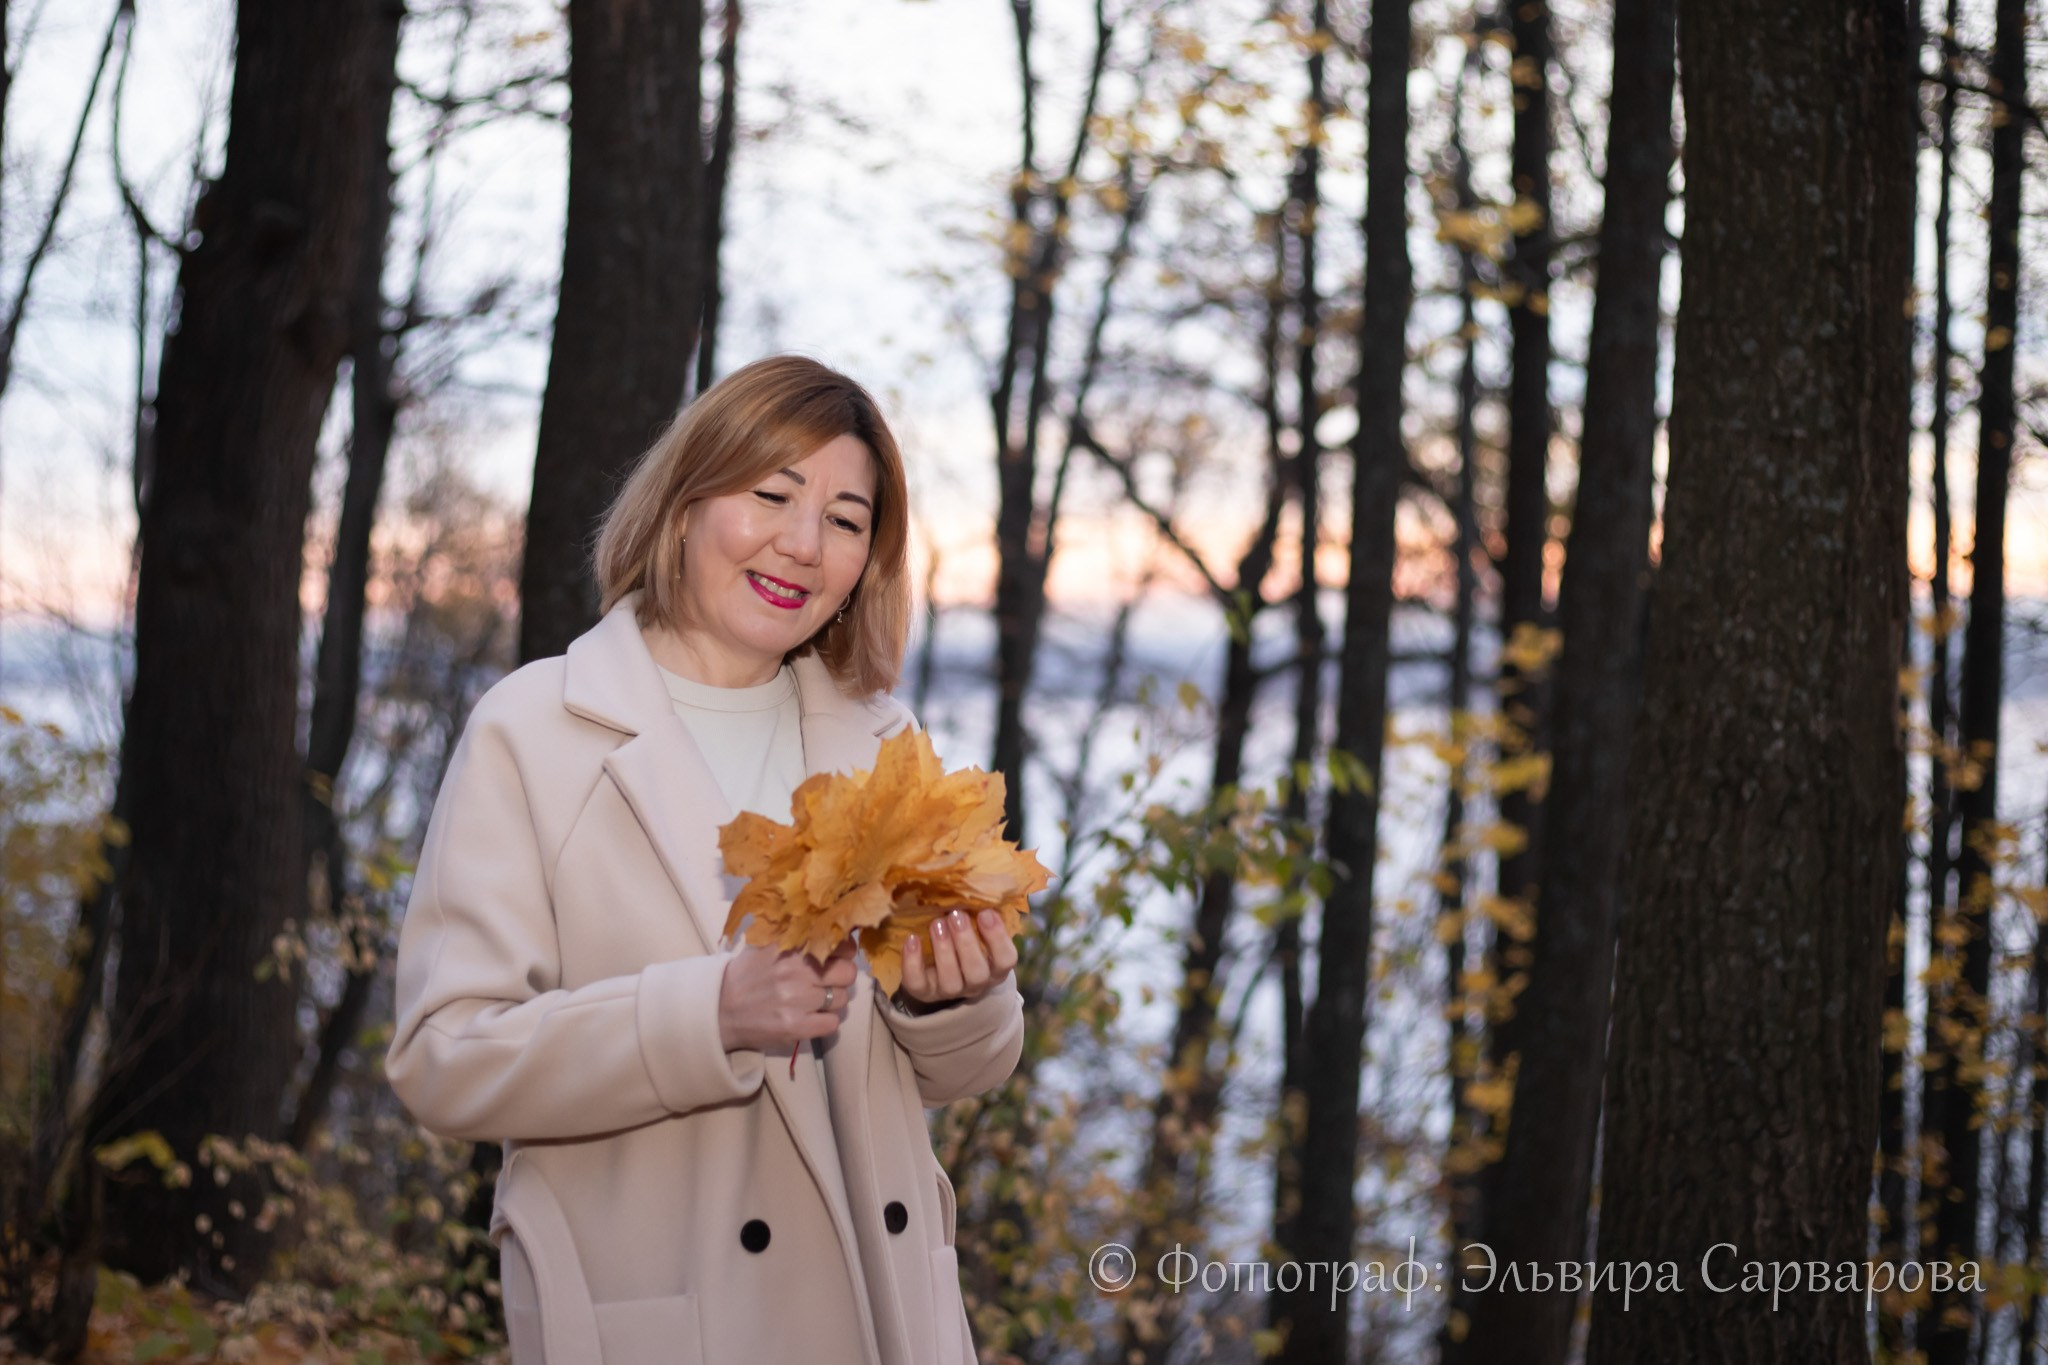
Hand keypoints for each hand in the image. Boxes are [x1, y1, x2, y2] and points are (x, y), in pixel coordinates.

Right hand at [718, 940, 856, 1053]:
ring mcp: (798, 1000)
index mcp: (791, 947)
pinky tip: (811, 1017)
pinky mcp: (796, 1027)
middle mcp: (797, 971)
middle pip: (847, 973)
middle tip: (828, 981)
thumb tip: (831, 926)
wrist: (719, 1009)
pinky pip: (832, 1024)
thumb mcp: (767, 945)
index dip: (843, 952)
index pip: (841, 944)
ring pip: (842, 999)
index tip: (837, 956)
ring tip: (814, 1000)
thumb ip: (797, 935)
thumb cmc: (746, 974)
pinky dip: (825, 1022)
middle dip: (841, 977)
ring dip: (832, 1001)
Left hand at [899, 909, 1017, 1006]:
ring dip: (943, 950)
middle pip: (977, 973)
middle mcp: (975, 983)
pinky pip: (918, 983)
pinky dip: (913, 962)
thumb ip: (980, 915)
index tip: (986, 912)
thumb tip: (981, 885)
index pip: (1006, 959)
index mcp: (994, 968)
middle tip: (956, 915)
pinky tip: (912, 938)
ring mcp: (950, 990)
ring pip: (950, 981)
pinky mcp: (924, 992)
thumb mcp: (976, 930)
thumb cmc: (962, 941)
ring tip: (936, 923)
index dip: (998, 938)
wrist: (934, 969)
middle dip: (966, 943)